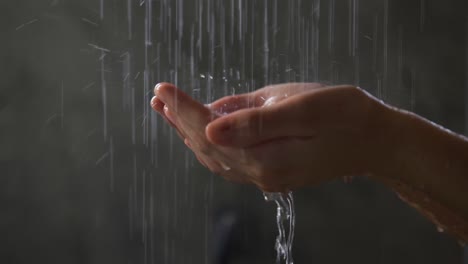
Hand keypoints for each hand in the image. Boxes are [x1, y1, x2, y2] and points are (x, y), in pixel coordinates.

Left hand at [151, 82, 384, 191]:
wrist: (375, 141)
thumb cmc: (346, 117)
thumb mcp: (304, 110)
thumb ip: (256, 122)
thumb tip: (211, 128)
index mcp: (266, 157)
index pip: (211, 131)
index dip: (184, 109)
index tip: (163, 89)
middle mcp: (261, 173)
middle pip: (207, 146)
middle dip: (180, 119)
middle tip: (159, 96)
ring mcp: (266, 175)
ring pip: (215, 155)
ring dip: (190, 132)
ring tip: (169, 110)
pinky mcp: (273, 170)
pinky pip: (230, 159)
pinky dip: (210, 142)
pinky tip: (202, 129)